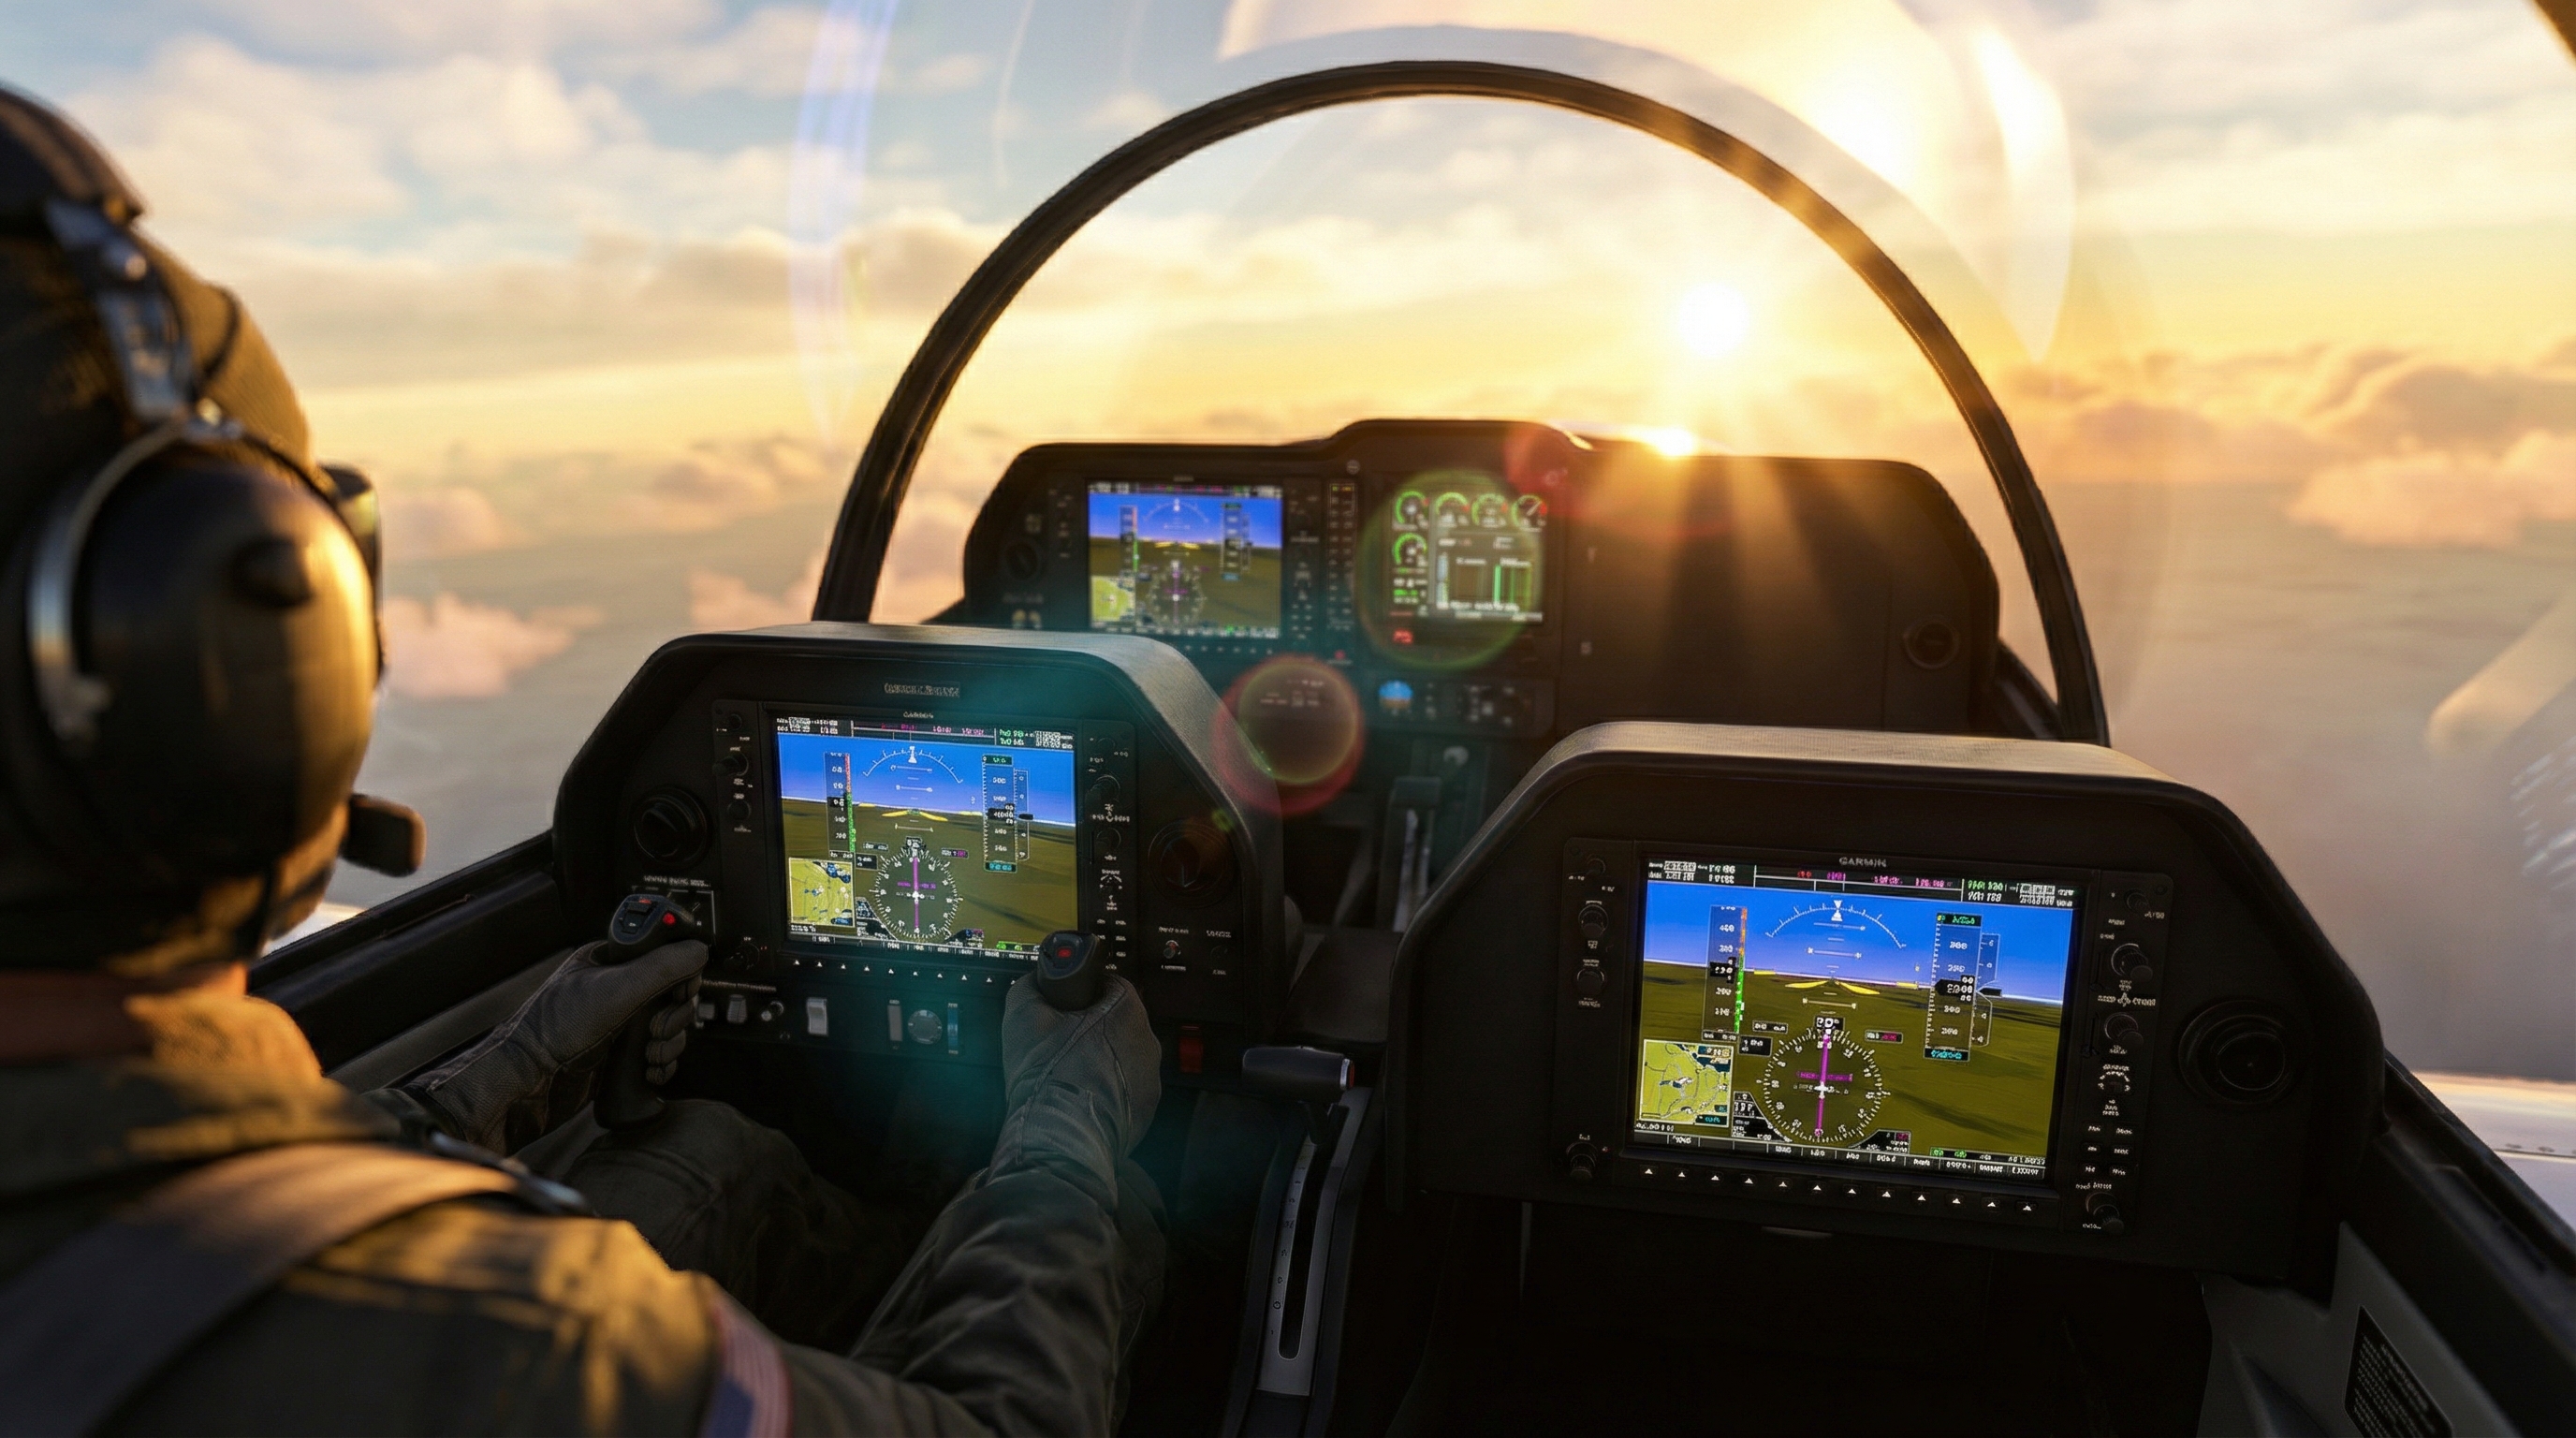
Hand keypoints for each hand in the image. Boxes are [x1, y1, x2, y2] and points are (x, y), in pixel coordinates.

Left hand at [400, 939, 706, 1151]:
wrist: (526, 1085)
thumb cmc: (552, 1032)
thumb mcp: (615, 989)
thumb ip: (660, 966)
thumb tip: (698, 949)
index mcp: (610, 962)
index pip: (664, 952)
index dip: (681, 971)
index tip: (680, 990)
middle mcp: (617, 990)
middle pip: (674, 994)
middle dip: (675, 1016)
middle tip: (655, 1028)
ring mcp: (619, 1024)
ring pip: (670, 1027)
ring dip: (669, 1045)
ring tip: (648, 1055)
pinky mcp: (620, 1055)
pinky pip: (659, 1055)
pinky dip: (662, 1066)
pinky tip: (647, 1071)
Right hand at [997, 972, 1160, 1175]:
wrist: (1059, 1138)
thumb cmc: (1048, 1075)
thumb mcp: (1024, 1015)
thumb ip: (1031, 987)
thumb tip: (1034, 982)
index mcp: (1127, 1011)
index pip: (1111, 985)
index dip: (1084, 994)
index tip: (1065, 1007)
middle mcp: (1148, 1042)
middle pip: (1118, 1024)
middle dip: (1091, 1031)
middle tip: (1060, 1044)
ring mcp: (1150, 1079)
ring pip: (1122, 1059)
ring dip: (1099, 1063)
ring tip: (1068, 1077)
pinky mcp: (1146, 1110)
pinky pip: (1125, 1092)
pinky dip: (1106, 1093)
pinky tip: (1080, 1099)